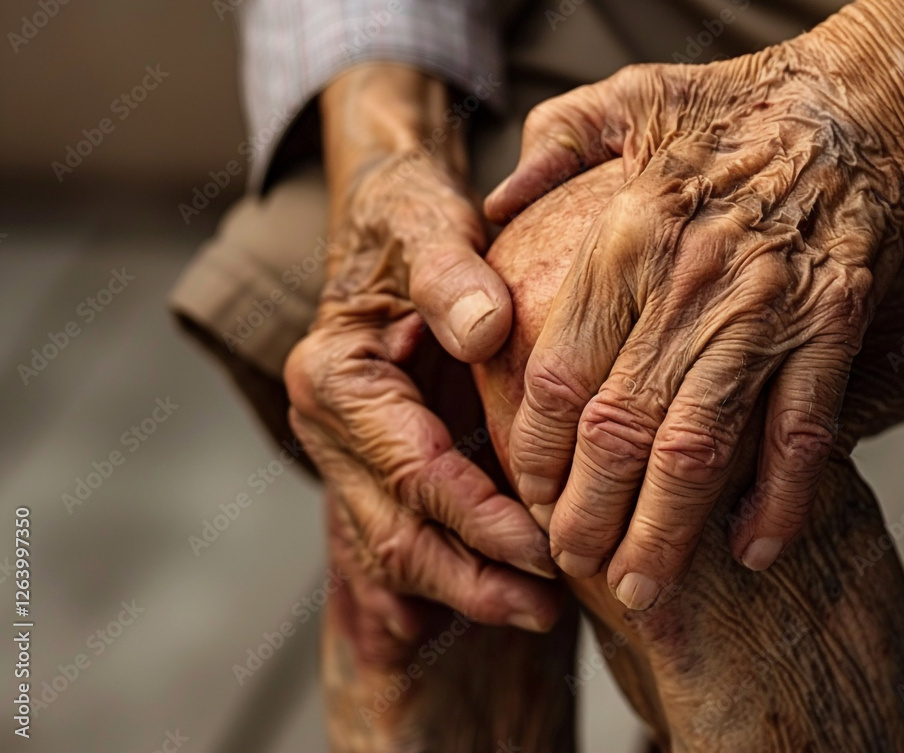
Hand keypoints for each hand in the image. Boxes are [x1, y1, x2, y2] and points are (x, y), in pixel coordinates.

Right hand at [286, 65, 558, 633]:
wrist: (392, 233)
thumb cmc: (416, 228)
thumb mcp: (432, 231)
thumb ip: (451, 276)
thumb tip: (483, 330)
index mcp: (335, 379)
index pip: (414, 471)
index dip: (481, 518)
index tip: (548, 547)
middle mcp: (328, 431)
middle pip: (396, 534)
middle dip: (474, 578)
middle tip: (550, 605)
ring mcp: (346, 459)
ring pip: (397, 554)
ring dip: (467, 590)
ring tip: (541, 612)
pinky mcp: (374, 471)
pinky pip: (406, 541)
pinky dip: (456, 571)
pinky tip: (507, 593)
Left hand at [484, 0, 903, 607]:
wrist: (863, 103)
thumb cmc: (736, 104)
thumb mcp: (625, 99)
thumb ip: (549, 150)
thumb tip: (492, 201)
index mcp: (629, 238)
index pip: (563, 372)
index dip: (538, 448)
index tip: (527, 495)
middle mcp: (692, 287)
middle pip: (623, 428)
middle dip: (589, 512)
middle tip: (569, 566)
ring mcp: (767, 316)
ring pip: (702, 448)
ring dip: (667, 531)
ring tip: (639, 591)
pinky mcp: (834, 331)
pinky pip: (802, 435)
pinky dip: (781, 501)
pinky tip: (751, 552)